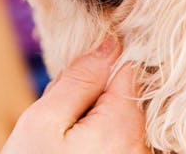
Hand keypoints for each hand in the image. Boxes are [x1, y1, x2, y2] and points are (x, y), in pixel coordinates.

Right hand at [2, 37, 150, 153]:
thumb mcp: (43, 122)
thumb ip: (78, 80)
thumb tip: (108, 43)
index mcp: (123, 128)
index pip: (128, 70)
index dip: (100, 64)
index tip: (75, 78)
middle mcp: (143, 149)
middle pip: (128, 96)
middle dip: (97, 95)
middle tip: (63, 115)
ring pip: (125, 119)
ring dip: (99, 117)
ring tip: (67, 137)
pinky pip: (123, 142)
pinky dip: (103, 137)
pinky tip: (78, 150)